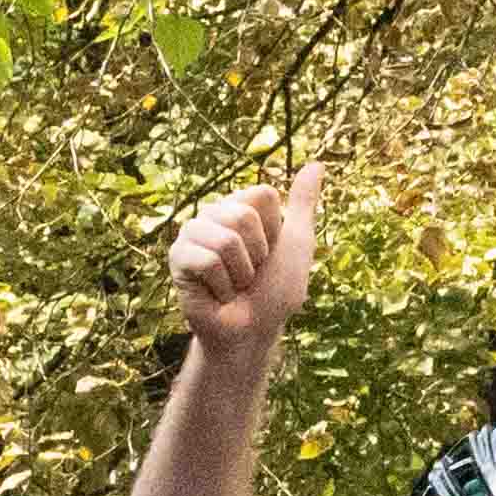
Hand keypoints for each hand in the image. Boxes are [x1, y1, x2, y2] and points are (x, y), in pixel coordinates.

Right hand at [166, 164, 323, 353]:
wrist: (251, 331)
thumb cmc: (275, 292)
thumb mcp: (298, 243)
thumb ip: (303, 204)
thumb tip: (317, 164)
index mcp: (241, 206)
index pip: (263, 194)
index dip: (275, 230)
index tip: (269, 253)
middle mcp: (214, 214)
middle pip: (244, 214)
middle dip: (257, 253)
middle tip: (249, 273)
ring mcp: (193, 234)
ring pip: (226, 239)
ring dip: (240, 272)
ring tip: (233, 284)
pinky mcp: (177, 257)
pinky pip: (207, 260)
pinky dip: (222, 285)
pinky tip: (217, 294)